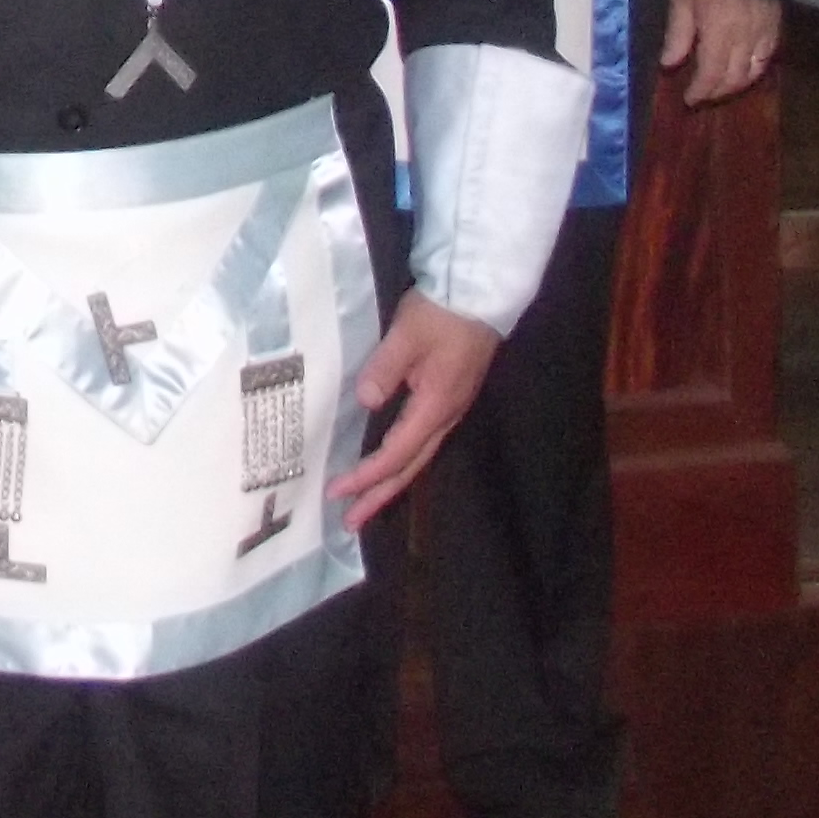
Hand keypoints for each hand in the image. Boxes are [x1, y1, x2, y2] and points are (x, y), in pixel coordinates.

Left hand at [329, 291, 497, 528]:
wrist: (480, 295)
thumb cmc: (442, 313)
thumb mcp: (408, 334)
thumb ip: (385, 367)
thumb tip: (365, 401)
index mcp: (435, 406)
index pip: (396, 453)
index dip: (367, 475)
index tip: (338, 492)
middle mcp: (445, 417)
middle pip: (409, 467)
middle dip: (379, 495)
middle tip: (350, 522)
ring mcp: (449, 410)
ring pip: (417, 458)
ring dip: (390, 483)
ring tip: (365, 504)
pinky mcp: (448, 399)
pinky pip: (422, 443)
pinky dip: (401, 461)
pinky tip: (389, 464)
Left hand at [658, 0, 782, 105]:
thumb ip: (678, 33)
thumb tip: (669, 65)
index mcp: (721, 32)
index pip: (712, 75)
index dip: (700, 92)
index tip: (688, 100)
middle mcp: (746, 38)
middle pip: (735, 78)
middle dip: (716, 92)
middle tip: (702, 96)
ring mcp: (765, 31)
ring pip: (755, 71)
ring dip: (736, 84)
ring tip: (720, 87)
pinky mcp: (776, 23)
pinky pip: (769, 55)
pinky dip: (755, 68)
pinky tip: (744, 69)